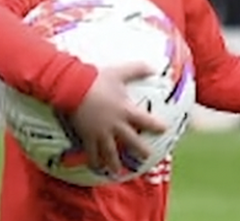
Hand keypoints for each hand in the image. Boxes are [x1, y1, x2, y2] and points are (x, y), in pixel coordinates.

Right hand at [69, 63, 166, 177]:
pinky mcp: (86, 137)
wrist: (74, 88)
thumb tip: (154, 67)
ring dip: (114, 163)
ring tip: (117, 172)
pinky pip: (90, 153)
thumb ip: (138, 70)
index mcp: (125, 110)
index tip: (165, 130)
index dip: (156, 126)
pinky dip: (93, 161)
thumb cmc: (98, 79)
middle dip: (140, 150)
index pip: (145, 120)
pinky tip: (95, 168)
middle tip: (147, 158)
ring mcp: (100, 133)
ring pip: (110, 152)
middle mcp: (115, 125)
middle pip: (131, 141)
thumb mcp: (121, 72)